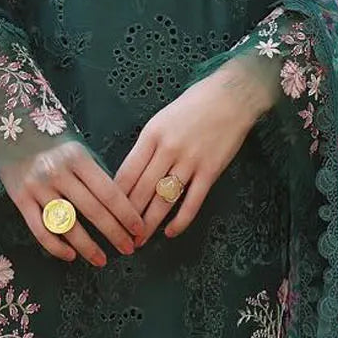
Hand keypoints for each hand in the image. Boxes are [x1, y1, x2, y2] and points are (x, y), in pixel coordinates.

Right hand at [0, 140, 146, 266]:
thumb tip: (120, 207)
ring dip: (88, 247)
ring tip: (102, 260)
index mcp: (77, 158)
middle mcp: (57, 172)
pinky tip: (70, 255)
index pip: (108, 191)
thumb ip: (94, 175)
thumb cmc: (51, 142)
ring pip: (68, 225)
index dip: (126, 214)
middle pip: (93, 211)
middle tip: (129, 249)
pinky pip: (40, 230)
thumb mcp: (76, 150)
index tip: (139, 229)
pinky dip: (56, 247)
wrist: (9, 131)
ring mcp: (37, 187)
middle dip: (115, 233)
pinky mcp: (20, 199)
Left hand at [116, 62, 273, 240]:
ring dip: (149, 223)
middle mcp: (167, 149)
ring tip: (138, 240)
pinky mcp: (210, 171)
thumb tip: (132, 172)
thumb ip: (148, 145)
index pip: (127, 172)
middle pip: (142, 189)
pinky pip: (192, 201)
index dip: (115, 196)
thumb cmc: (194, 104)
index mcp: (151, 134)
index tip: (106, 211)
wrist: (231, 96)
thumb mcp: (162, 118)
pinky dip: (181, 220)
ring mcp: (190, 161)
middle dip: (127, 216)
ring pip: (163, 199)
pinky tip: (171, 232)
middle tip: (118, 234)